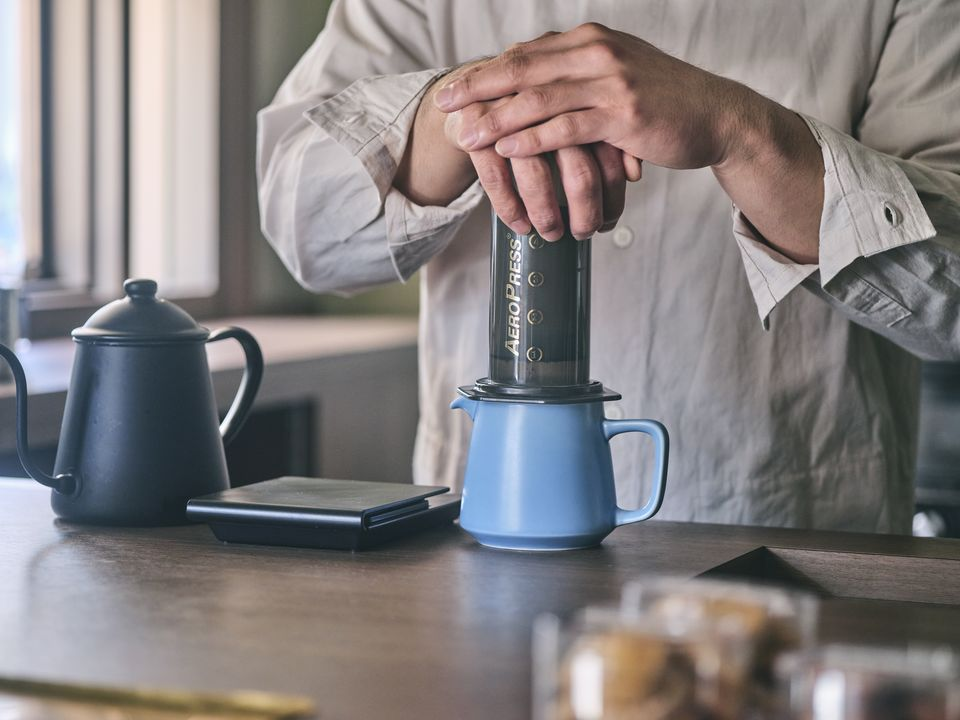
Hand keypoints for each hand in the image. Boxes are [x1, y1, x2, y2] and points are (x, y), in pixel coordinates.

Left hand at [432, 23, 824, 264]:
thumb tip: (532, 84)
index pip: (526, 54)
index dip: (485, 72)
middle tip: (443, 104)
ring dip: (496, 117)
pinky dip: (533, 138)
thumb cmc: (662, 104)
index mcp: (590, 41)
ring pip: (539, 98)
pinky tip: (506, 149)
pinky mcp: (623, 114)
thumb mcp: (616, 77)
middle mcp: (597, 53)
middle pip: (522, 69)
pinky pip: (567, 126)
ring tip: (464, 134)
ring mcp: (610, 82)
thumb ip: (576, 76)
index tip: (453, 90)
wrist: (716, 117)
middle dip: (478, 88)